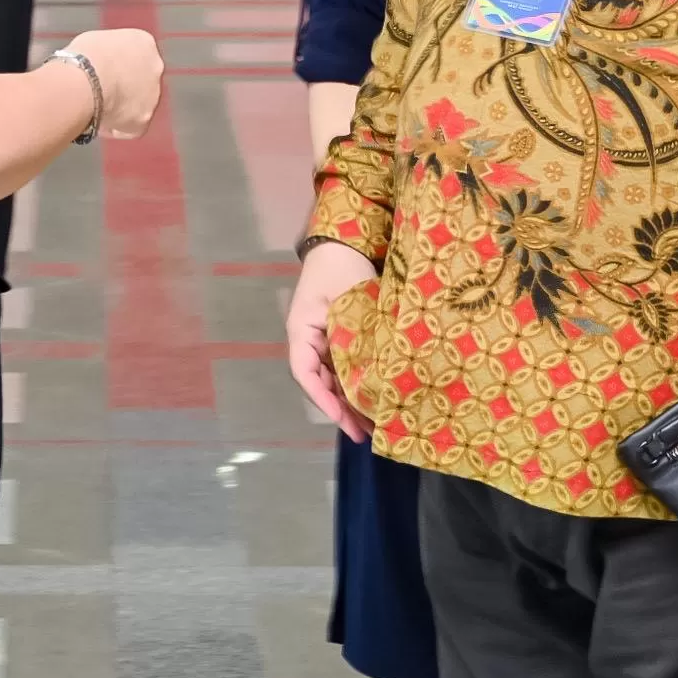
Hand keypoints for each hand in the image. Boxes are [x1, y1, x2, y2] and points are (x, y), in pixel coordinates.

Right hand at [64, 27, 162, 138]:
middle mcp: (155, 67)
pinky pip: (128, 128)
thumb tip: (98, 64)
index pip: (134, 57)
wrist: (84, 80)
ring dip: (119, 109)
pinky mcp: (144, 119)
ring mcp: (153, 95)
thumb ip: (106, 53)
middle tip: (99, 95)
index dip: (116, 69)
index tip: (102, 76)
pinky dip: (113, 128)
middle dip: (122, 90)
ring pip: (136, 106)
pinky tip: (96, 122)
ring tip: (93, 109)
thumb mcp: (95, 41)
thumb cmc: (83, 58)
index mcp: (144, 43)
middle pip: (139, 82)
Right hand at [284, 240, 376, 440]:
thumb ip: (354, 332)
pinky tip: (375, 399)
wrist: (343, 243)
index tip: (342, 418)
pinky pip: (346, 368)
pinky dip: (358, 385)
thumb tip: (369, 369)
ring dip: (350, 402)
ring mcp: (324, 341)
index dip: (322, 399)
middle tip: (364, 434)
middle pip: (321, 383)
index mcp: (302, 332)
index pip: (305, 374)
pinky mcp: (340, 339)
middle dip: (341, 410)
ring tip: (372, 426)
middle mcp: (310, 342)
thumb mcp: (348, 298)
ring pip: (334, 379)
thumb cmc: (341, 267)